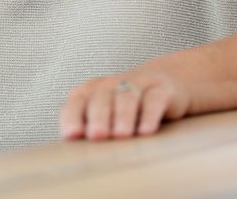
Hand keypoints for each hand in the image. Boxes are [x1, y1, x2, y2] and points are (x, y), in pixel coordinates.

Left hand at [59, 66, 190, 140]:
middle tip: (97, 136)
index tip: (72, 135)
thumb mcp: (105, 116)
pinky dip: (149, 115)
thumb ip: (89, 128)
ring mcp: (137, 83)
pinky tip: (146, 131)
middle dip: (97, 117)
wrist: (164, 84)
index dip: (72, 117)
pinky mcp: (161, 89)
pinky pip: (154, 99)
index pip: (76, 101)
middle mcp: (111, 84)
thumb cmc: (125, 108)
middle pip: (101, 98)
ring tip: (121, 135)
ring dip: (122, 116)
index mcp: (91, 91)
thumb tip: (78, 153)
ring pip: (127, 97)